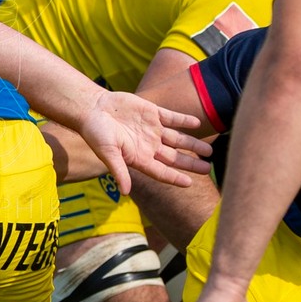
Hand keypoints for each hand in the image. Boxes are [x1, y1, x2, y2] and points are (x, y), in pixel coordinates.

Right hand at [78, 91, 211, 192]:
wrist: (91, 108)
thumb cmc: (95, 133)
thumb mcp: (107, 153)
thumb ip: (118, 171)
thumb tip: (126, 193)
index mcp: (139, 158)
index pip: (161, 171)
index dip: (175, 178)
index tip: (190, 184)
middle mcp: (148, 145)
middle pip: (174, 157)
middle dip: (191, 163)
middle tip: (208, 168)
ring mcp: (152, 129)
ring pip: (178, 139)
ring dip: (193, 144)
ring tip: (209, 150)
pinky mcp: (152, 112)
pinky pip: (173, 118)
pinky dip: (185, 121)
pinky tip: (196, 124)